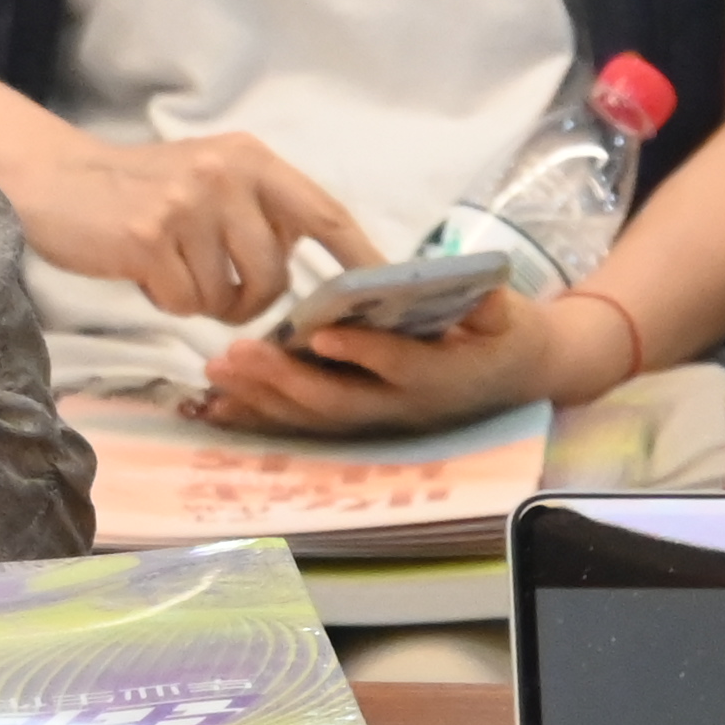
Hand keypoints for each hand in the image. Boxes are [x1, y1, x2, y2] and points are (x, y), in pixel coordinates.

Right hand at [4, 128, 382, 322]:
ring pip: (230, 295)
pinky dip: (167, 301)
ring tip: (172, 271)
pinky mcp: (151, 238)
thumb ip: (258, 211)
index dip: (359, 256)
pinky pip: (186, 303)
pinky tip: (145, 271)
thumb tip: (312, 269)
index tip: (384, 291)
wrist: (55, 180)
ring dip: (204, 300)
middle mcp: (226, 174)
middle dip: (250, 299)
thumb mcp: (209, 179)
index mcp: (250, 158)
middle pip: (275, 273)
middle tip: (215, 288)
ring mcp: (188, 204)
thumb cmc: (139, 191)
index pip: (324, 212)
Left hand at [196, 286, 620, 437]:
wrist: (508, 375)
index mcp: (443, 378)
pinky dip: (258, 417)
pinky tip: (215, 406)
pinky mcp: (353, 422)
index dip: (363, 353)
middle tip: (238, 352)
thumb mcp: (509, 317)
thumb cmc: (503, 334)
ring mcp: (375, 421)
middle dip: (285, 379)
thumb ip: (493, 309)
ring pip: (312, 418)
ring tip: (215, 371)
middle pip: (339, 401)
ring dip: (261, 397)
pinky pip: (301, 426)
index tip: (319, 332)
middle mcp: (402, 410)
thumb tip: (483, 298)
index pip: (401, 368)